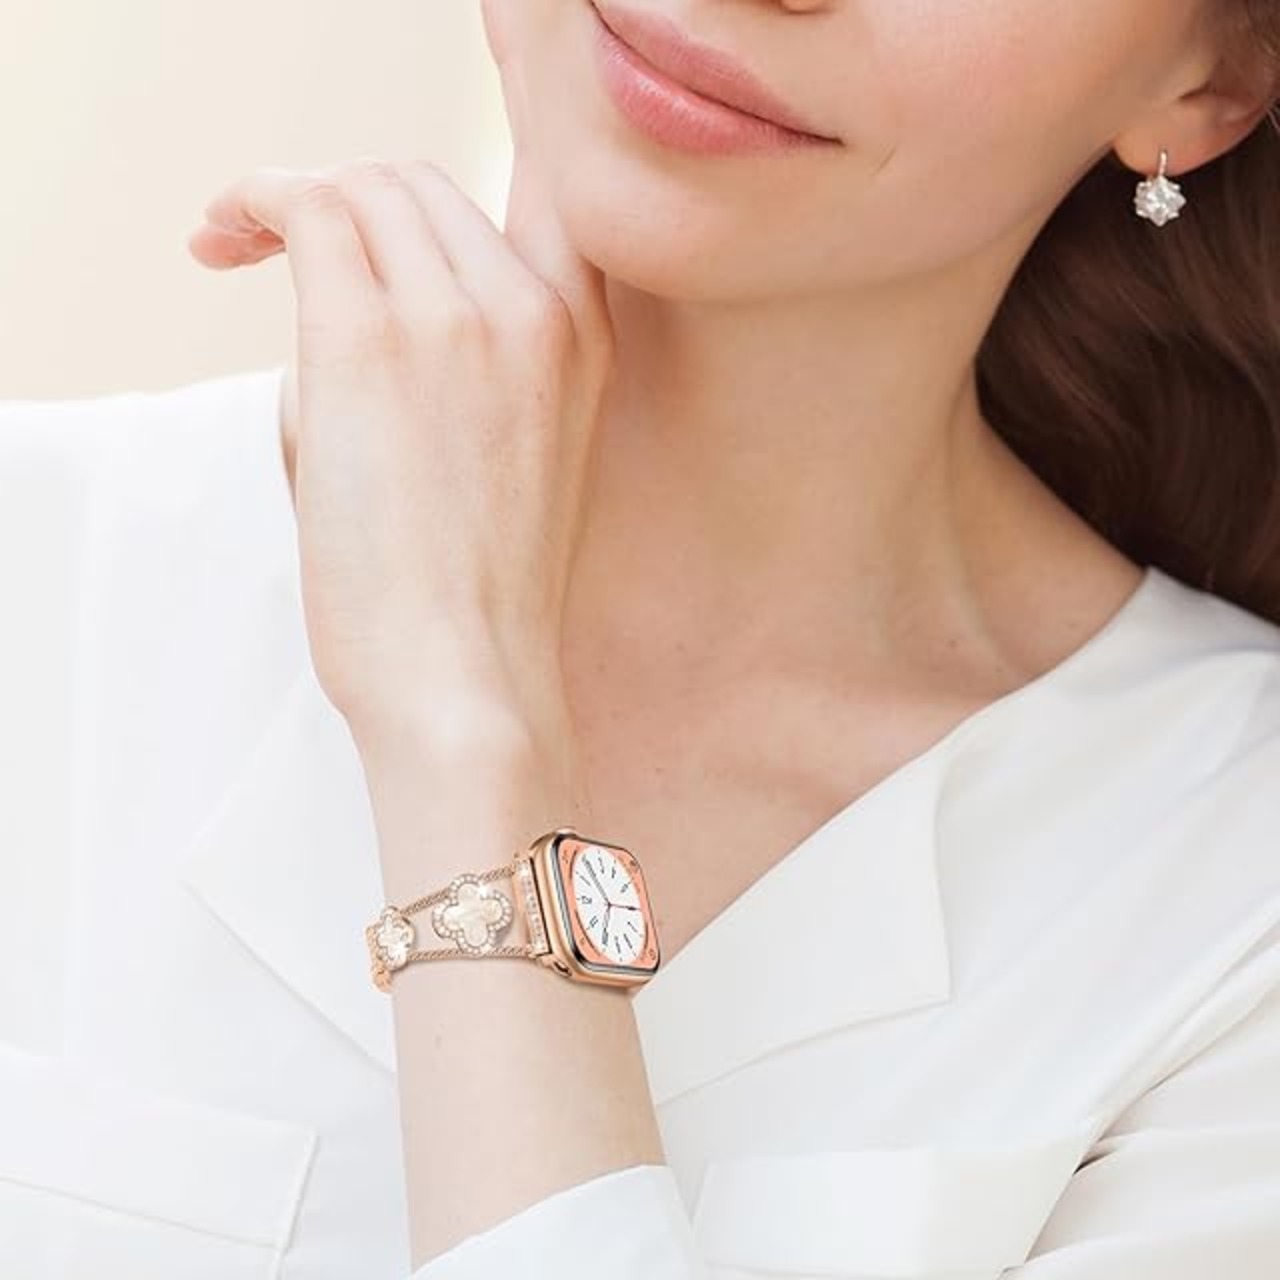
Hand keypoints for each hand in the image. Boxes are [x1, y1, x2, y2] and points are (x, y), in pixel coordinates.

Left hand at [185, 55, 613, 748]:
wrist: (468, 684)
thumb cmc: (475, 596)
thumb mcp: (511, 457)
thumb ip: (454, 356)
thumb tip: (347, 293)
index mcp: (586, 337)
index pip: (554, 175)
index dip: (501, 117)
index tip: (465, 84)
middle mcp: (538, 306)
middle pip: (425, 178)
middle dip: (345, 191)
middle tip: (278, 235)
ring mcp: (465, 315)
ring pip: (365, 183)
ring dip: (296, 201)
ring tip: (237, 242)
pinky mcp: (374, 339)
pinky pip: (305, 214)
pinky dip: (254, 209)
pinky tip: (221, 241)